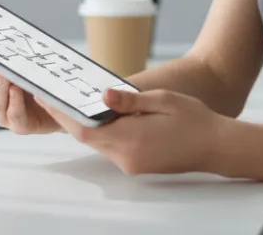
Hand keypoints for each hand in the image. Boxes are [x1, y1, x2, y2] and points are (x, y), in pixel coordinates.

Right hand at [0, 51, 60, 134]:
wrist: (58, 110)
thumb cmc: (37, 87)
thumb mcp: (24, 67)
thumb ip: (13, 56)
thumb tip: (6, 35)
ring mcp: (4, 115)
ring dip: (0, 87)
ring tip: (5, 75)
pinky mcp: (20, 126)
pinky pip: (14, 115)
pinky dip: (14, 103)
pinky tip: (16, 91)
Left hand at [39, 86, 231, 175]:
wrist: (217, 146)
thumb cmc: (194, 119)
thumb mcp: (162, 100)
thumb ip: (129, 100)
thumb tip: (101, 95)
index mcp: (131, 139)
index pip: (85, 130)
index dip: (62, 115)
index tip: (45, 99)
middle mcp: (127, 157)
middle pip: (88, 138)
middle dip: (69, 118)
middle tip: (51, 97)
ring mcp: (132, 165)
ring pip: (99, 143)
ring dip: (86, 126)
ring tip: (73, 102)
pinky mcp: (137, 166)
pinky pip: (112, 148)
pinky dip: (103, 133)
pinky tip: (102, 118)